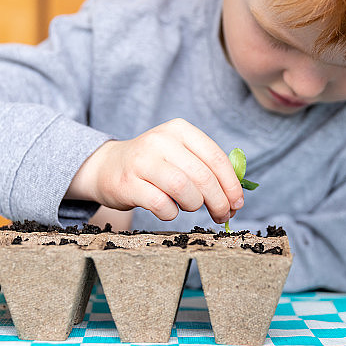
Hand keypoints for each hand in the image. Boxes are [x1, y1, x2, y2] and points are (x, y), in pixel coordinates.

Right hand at [67, 118, 244, 222]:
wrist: (108, 167)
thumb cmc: (154, 165)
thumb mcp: (180, 154)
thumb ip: (207, 167)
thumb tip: (236, 196)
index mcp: (179, 130)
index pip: (216, 157)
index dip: (231, 185)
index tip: (237, 203)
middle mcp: (160, 141)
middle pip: (202, 176)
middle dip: (219, 201)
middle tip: (222, 215)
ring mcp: (142, 161)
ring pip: (184, 189)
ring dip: (194, 205)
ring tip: (190, 206)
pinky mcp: (127, 184)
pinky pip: (161, 205)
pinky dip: (171, 213)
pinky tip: (169, 209)